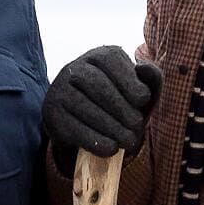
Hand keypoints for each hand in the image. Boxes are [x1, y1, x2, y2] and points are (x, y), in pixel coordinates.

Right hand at [45, 47, 163, 164]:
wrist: (86, 120)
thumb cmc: (120, 100)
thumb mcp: (139, 88)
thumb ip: (151, 77)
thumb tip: (144, 68)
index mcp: (99, 56)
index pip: (112, 62)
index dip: (130, 82)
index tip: (143, 100)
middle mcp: (74, 68)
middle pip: (99, 87)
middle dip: (122, 109)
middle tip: (137, 127)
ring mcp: (59, 90)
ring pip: (86, 108)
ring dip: (112, 128)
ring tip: (128, 141)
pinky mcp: (52, 113)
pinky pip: (74, 128)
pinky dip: (95, 141)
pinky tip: (111, 148)